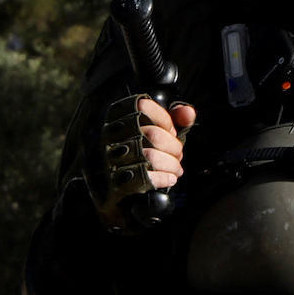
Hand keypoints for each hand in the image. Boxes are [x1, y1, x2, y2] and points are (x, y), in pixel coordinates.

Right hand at [96, 95, 194, 231]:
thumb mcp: (149, 128)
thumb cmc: (132, 151)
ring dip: (172, 165)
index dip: (165, 120)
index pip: (144, 108)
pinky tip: (170, 179)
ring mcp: (109, 159)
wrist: (105, 186)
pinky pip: (146, 178)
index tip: (171, 131)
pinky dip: (163, 178)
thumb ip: (171, 117)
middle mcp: (109, 135)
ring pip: (151, 156)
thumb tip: (188, 113)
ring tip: (176, 169)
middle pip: (153, 135)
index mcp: (116, 117)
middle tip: (178, 155)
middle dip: (174, 147)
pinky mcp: (114, 182)